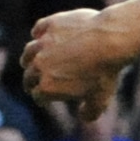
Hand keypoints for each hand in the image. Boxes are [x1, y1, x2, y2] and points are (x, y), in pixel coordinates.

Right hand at [20, 10, 125, 125]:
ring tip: (30, 60)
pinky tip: (40, 36)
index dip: (42, 99)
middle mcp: (40, 65)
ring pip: (29, 52)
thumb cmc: (105, 72)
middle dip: (31, 81)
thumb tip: (83, 116)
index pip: (37, 96)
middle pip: (29, 75)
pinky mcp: (51, 24)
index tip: (45, 99)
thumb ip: (89, 113)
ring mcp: (43, 43)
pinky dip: (38, 34)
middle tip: (33, 82)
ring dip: (29, 59)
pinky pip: (38, 30)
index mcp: (47, 87)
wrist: (110, 41)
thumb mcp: (101, 100)